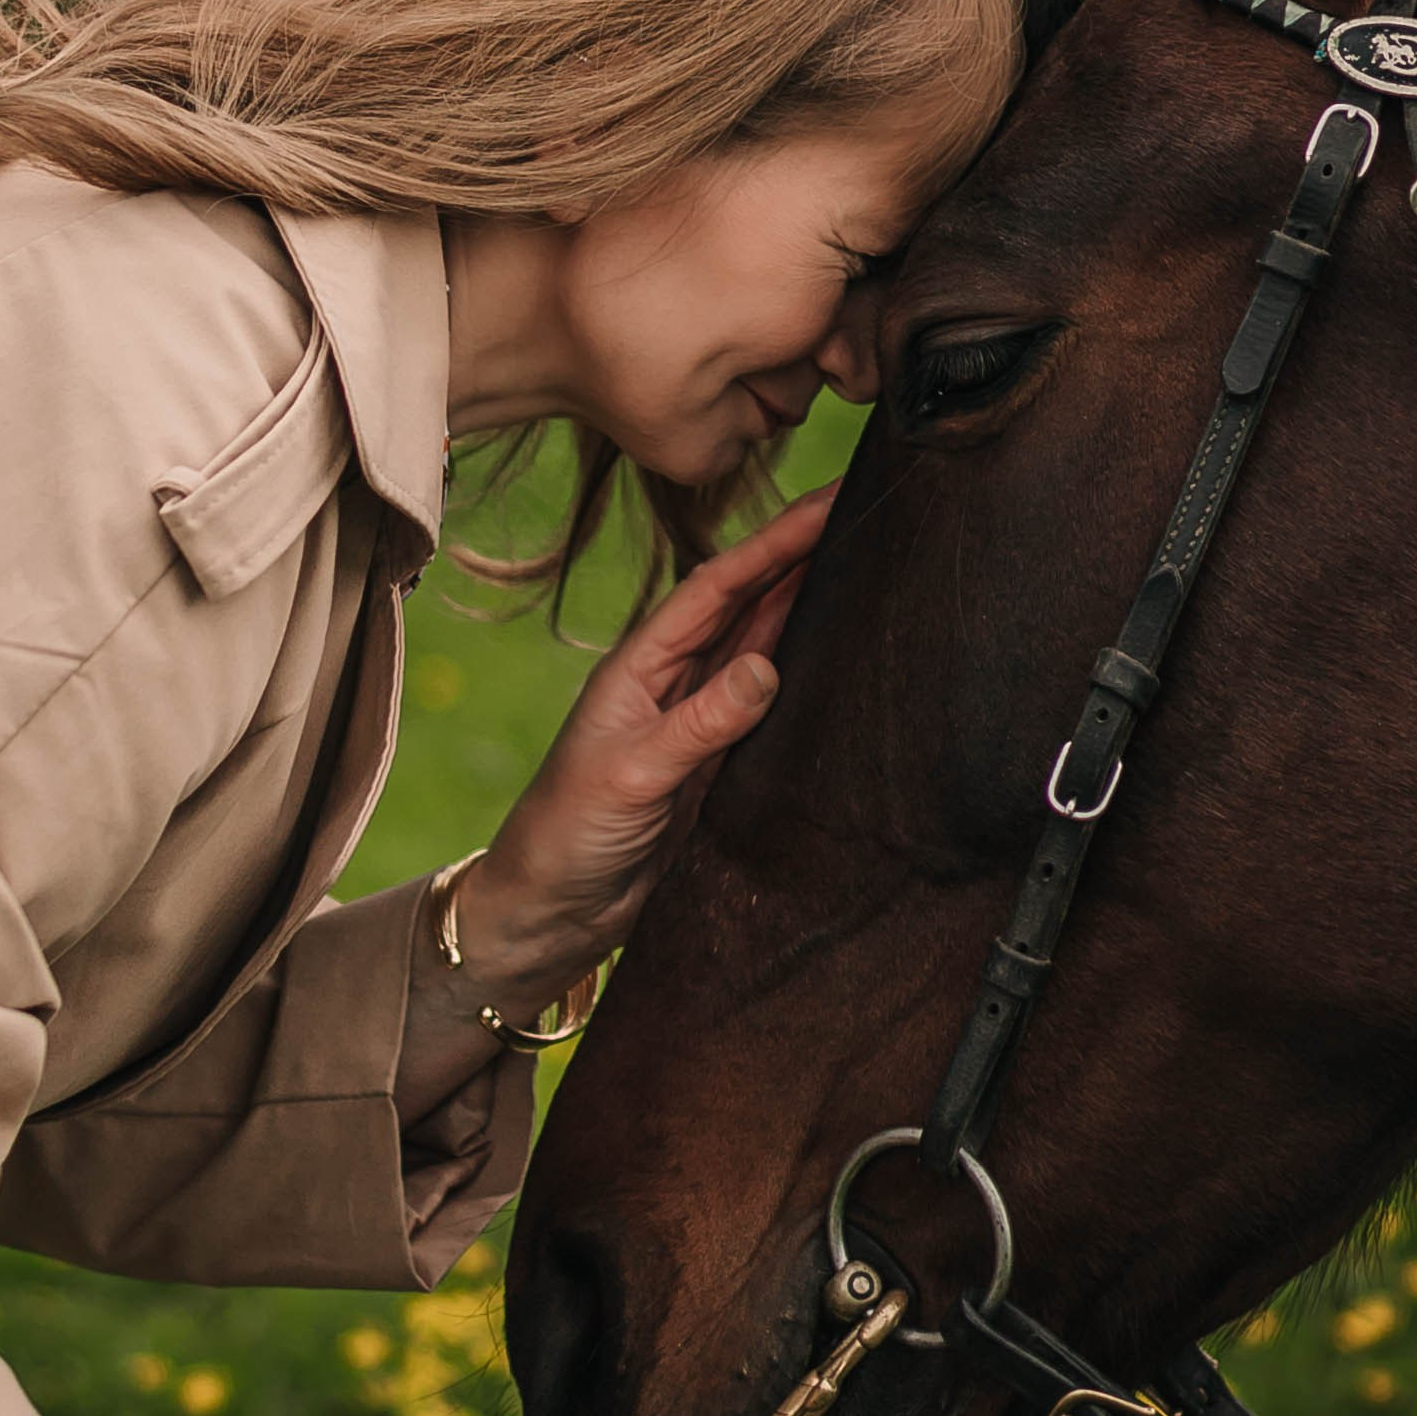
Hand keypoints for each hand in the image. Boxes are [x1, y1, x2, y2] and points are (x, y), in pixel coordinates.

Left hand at [456, 480, 837, 1013]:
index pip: (720, 587)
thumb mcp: (631, 775)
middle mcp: (673, 682)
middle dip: (802, 554)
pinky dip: (807, 673)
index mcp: (642, 665)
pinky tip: (841, 655)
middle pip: (748, 603)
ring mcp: (698, 722)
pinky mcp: (718, 765)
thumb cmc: (566, 837)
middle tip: (865, 511)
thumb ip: (700, 725)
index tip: (829, 502)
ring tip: (866, 559)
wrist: (550, 914)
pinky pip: (773, 705)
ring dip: (809, 603)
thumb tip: (768, 667)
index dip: (776, 542)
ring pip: (764, 645)